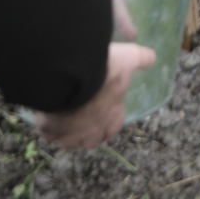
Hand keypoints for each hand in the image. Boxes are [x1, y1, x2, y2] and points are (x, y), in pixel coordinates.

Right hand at [35, 42, 155, 150]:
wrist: (69, 74)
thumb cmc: (103, 69)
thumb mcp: (128, 58)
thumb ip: (141, 59)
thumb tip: (151, 58)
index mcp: (111, 117)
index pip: (113, 127)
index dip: (111, 118)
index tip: (108, 107)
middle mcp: (91, 131)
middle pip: (91, 140)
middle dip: (90, 129)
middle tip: (86, 112)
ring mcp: (69, 133)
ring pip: (69, 140)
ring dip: (70, 130)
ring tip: (66, 114)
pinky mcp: (48, 129)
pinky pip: (49, 132)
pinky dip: (49, 124)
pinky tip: (49, 111)